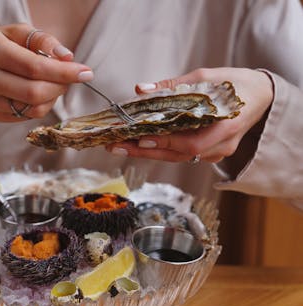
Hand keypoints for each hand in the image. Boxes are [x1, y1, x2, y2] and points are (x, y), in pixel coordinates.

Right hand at [0, 24, 92, 121]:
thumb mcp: (14, 32)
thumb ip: (42, 41)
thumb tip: (67, 57)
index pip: (34, 67)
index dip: (64, 72)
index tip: (85, 72)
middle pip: (34, 92)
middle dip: (61, 87)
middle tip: (70, 78)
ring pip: (32, 109)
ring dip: (53, 98)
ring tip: (54, 84)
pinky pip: (26, 116)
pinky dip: (40, 106)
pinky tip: (39, 93)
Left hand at [106, 68, 273, 162]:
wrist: (260, 96)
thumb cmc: (234, 84)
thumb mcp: (206, 77)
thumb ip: (173, 85)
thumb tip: (141, 89)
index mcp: (226, 126)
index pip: (192, 143)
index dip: (166, 142)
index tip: (142, 138)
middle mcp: (221, 146)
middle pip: (178, 155)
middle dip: (144, 151)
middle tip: (115, 146)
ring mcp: (215, 153)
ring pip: (177, 157)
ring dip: (148, 152)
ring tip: (120, 146)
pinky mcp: (209, 153)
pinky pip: (181, 154)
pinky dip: (160, 149)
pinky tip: (139, 144)